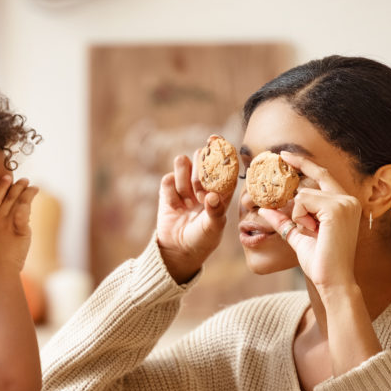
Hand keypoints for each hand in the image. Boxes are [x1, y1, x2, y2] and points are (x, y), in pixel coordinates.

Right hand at [0, 176, 38, 274]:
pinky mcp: (19, 229)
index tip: (6, 176)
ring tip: (32, 186)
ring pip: (18, 201)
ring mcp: (7, 224)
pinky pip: (24, 211)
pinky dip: (29, 200)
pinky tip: (35, 192)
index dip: (0, 186)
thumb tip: (14, 215)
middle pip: (7, 197)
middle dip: (16, 186)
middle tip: (24, 180)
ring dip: (26, 191)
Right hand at [155, 149, 230, 283]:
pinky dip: (171, 193)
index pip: (223, 163)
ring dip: (184, 181)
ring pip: (182, 163)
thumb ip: (215, 212)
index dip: (220, 149)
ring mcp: (185, 184)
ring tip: (188, 202)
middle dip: (199, 170)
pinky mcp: (168, 189)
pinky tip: (176, 207)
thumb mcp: (213, 229)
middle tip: (199, 192)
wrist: (178, 250)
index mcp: (222, 188)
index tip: (213, 139)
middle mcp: (204, 182)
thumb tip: (212, 195)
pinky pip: (168, 179)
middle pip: (201, 156)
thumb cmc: (202, 240)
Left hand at [257, 151, 362, 290]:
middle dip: (298, 209)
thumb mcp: (299, 236)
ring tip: (314, 234)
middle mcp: (349, 199)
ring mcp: (345, 202)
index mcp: (345, 203)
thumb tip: (264, 209)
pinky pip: (303, 202)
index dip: (303, 163)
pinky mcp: (337, 208)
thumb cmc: (320, 262)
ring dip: (300, 216)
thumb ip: (285, 221)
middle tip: (312, 231)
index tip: (284, 155)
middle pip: (308, 187)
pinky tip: (313, 231)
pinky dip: (300, 217)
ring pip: (303, 195)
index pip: (322, 175)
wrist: (333, 280)